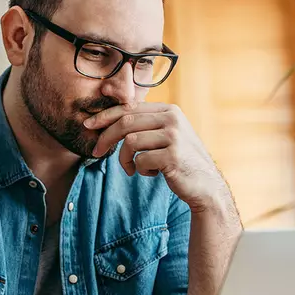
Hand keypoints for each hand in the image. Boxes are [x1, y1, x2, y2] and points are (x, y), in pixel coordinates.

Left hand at [84, 102, 230, 211]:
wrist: (205, 186)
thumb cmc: (181, 162)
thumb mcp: (167, 137)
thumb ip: (147, 126)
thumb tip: (110, 121)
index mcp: (169, 110)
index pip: (130, 108)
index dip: (106, 116)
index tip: (89, 124)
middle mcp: (172, 119)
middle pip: (126, 122)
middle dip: (106, 137)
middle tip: (96, 152)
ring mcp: (174, 136)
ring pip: (130, 142)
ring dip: (124, 159)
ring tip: (132, 169)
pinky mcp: (172, 156)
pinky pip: (141, 160)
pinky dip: (141, 170)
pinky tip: (151, 174)